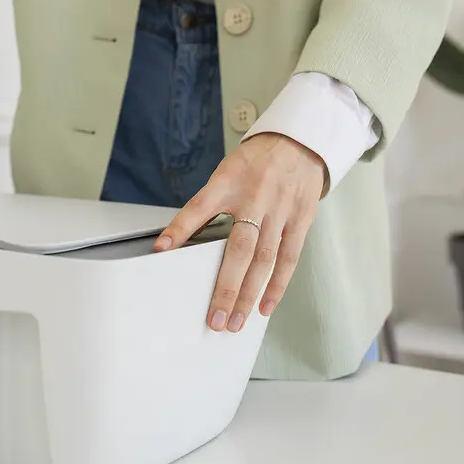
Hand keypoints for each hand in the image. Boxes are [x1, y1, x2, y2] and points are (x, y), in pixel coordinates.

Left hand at [154, 133, 325, 332]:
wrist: (299, 142)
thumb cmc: (255, 163)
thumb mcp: (224, 174)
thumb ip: (205, 206)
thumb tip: (177, 241)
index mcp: (229, 183)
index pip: (198, 207)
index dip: (180, 228)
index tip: (162, 250)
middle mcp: (256, 198)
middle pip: (239, 249)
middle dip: (225, 287)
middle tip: (213, 318)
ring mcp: (281, 211)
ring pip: (265, 260)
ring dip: (249, 295)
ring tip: (235, 321)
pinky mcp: (301, 220)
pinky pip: (289, 258)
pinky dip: (277, 285)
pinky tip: (265, 306)